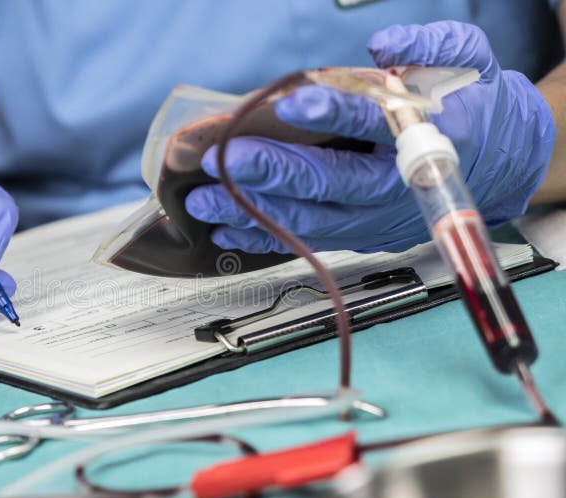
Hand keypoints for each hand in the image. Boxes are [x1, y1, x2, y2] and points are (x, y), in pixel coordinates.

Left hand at [185, 21, 554, 253]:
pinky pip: (308, 240)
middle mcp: (396, 186)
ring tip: (206, 202)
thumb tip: (383, 43)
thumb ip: (429, 46)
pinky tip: (228, 232)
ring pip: (309, 220)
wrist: (504, 162)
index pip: (373, 124)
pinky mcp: (360, 234)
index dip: (333, 113)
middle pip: (328, 182)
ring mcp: (375, 217)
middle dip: (271, 171)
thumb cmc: (475, 108)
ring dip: (254, 211)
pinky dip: (265, 238)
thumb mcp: (468, 61)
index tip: (292, 103)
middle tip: (225, 158)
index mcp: (425, 138)